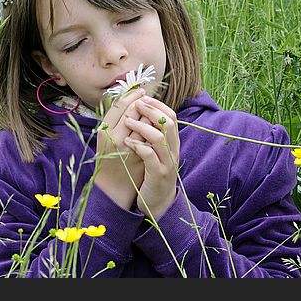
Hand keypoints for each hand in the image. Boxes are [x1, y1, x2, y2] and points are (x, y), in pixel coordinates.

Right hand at [93, 87, 148, 209]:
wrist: (112, 187)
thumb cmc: (109, 159)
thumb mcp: (106, 138)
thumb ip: (115, 121)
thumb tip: (131, 99)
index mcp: (104, 132)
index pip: (119, 106)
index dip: (131, 96)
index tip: (140, 91)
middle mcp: (115, 138)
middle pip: (132, 110)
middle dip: (142, 101)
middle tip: (147, 95)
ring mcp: (130, 148)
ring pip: (144, 121)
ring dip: (150, 113)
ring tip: (152, 108)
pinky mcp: (142, 156)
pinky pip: (152, 135)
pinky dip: (155, 127)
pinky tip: (156, 123)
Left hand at [123, 95, 179, 219]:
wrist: (158, 203)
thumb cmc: (153, 174)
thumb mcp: (156, 152)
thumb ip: (153, 134)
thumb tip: (143, 111)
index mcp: (173, 142)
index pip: (171, 116)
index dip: (158, 105)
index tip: (143, 97)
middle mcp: (173, 150)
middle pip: (168, 123)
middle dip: (151, 110)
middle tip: (136, 105)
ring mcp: (167, 163)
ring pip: (159, 138)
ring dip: (142, 126)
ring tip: (127, 122)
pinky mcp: (158, 175)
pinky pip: (150, 157)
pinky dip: (139, 146)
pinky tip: (127, 142)